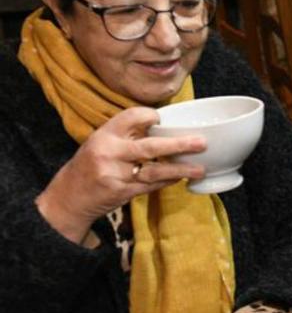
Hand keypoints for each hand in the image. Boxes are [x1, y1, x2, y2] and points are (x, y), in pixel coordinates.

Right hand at [36, 106, 207, 242]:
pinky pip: (152, 185)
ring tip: (200, 168)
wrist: (69, 196)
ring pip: (155, 170)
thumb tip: (164, 126)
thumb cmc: (91, 165)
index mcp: (105, 134)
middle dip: (179, 145)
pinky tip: (181, 177)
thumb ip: (127, 134)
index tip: (165, 120)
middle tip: (202, 142)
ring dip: (181, 169)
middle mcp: (110, 152)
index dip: (152, 116)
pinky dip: (168, 181)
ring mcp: (116, 174)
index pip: (133, 117)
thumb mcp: (101, 142)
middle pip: (151, 146)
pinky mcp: (123, 192)